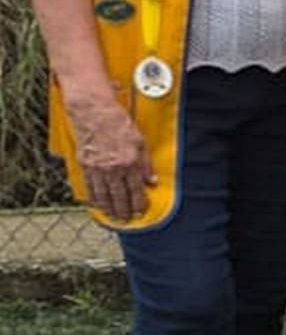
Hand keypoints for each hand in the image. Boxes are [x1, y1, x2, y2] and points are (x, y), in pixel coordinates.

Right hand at [69, 96, 154, 221]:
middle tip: (126, 219)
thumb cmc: (120, 125)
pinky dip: (94, 198)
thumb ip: (146, 164)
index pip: (137, 190)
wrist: (96, 114)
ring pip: (104, 195)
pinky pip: (90, 187)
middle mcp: (114, 168)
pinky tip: (97, 205)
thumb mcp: (141, 142)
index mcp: (130, 163)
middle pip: (119, 196)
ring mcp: (98, 168)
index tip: (142, 211)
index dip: (139, 203)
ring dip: (109, 208)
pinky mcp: (85, 166)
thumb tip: (152, 182)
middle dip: (124, 210)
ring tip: (113, 217)